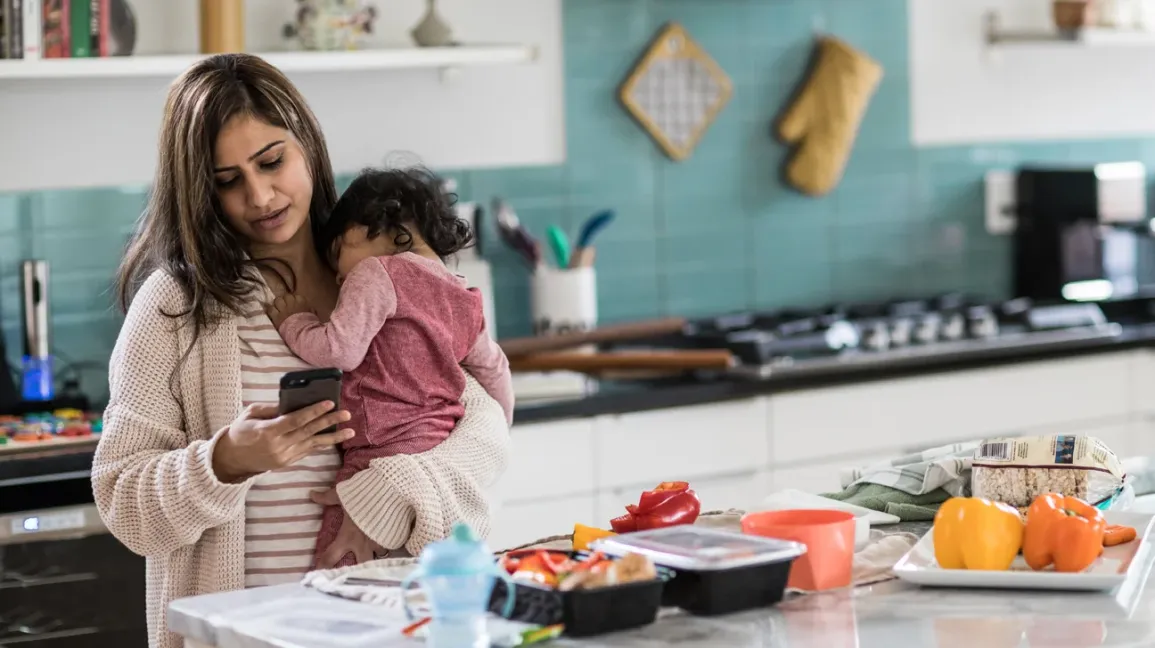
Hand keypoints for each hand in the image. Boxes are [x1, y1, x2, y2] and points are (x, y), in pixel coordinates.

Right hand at [212, 401, 352, 481]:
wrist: (232, 459)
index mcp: (268, 431)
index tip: (329, 402)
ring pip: (313, 445)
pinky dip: (321, 444)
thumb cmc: (240, 431)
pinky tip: (334, 437)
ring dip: (333, 437)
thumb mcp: (250, 414)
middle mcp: (278, 446)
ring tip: (350, 431)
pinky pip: (308, 451)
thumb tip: (292, 402)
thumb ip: (271, 408)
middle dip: (329, 422)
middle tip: (346, 414)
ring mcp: (284, 457)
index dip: (313, 411)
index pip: (295, 420)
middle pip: (308, 432)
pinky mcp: (288, 463)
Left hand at [267, 293, 312, 327]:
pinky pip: (271, 309)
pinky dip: (272, 311)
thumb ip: (310, 310)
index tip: (295, 304)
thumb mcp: (313, 316)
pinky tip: (273, 314)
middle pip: (286, 296)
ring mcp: (283, 309)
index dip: (294, 300)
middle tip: (286, 306)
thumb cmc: (310, 325)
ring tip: (279, 309)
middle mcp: (291, 303)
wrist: (302, 333)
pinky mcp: (276, 316)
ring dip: (278, 304)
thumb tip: (310, 308)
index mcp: (302, 301)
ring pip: (277, 300)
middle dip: (285, 300)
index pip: (295, 296)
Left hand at [312, 488, 385, 568]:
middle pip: (360, 565)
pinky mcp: (394, 537)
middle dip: (358, 570)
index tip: (319, 572)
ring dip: (378, 553)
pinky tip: (391, 540)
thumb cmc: (363, 495)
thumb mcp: (343, 495)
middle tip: (356, 571)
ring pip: (379, 555)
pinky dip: (391, 543)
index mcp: (347, 536)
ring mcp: (380, 542)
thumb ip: (327, 497)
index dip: (323, 566)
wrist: (390, 492)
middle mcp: (363, 544)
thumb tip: (312, 494)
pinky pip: (392, 545)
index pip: (330, 556)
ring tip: (378, 551)